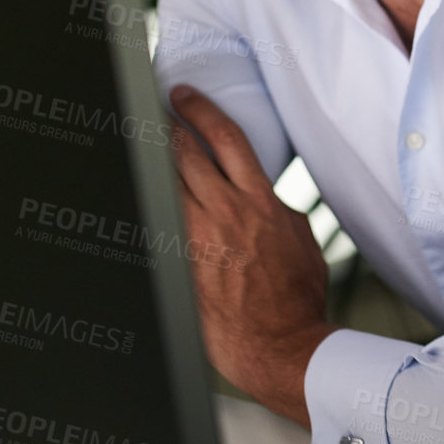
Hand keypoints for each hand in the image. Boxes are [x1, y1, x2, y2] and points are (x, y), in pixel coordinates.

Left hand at [169, 84, 334, 428]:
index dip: (202, 110)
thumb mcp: (302, 241)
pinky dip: (150, 206)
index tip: (185, 97)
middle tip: (154, 113)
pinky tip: (143, 197)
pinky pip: (159, 225)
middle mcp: (227, 213)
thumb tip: (266, 199)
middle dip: (166, 126)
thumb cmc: (297, 300)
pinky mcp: (181, 265)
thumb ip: (278, 212)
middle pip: (185, 153)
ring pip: (165, 184)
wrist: (281, 346)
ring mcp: (199, 240)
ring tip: (142, 147)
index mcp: (260, 202)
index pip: (227, 138)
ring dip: (154, 162)